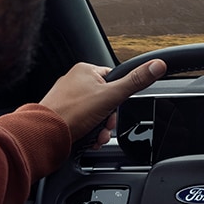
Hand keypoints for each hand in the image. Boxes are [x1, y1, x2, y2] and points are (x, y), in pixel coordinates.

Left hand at [39, 60, 165, 149]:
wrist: (45, 134)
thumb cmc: (72, 113)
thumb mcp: (111, 96)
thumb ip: (136, 81)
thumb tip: (157, 65)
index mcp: (85, 70)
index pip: (114, 81)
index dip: (119, 98)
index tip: (114, 108)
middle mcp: (74, 81)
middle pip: (106, 100)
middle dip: (109, 119)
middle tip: (104, 125)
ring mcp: (67, 98)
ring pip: (95, 113)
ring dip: (101, 128)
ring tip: (95, 135)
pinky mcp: (62, 113)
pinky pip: (83, 121)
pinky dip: (89, 132)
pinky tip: (88, 138)